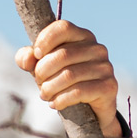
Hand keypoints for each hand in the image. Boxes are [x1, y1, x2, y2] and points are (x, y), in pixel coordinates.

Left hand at [15, 19, 123, 137]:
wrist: (91, 110)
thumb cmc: (64, 82)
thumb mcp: (43, 68)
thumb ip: (29, 59)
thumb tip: (27, 58)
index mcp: (82, 36)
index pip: (63, 27)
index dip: (45, 40)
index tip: (36, 56)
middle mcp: (97, 48)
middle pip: (62, 54)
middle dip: (43, 71)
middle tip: (39, 83)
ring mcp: (105, 67)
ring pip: (69, 75)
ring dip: (50, 88)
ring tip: (44, 95)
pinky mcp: (109, 86)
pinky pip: (79, 92)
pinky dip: (61, 99)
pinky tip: (55, 104)